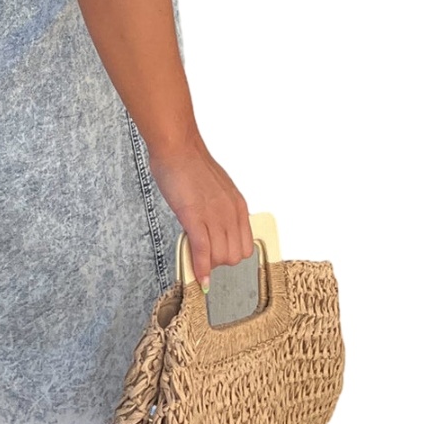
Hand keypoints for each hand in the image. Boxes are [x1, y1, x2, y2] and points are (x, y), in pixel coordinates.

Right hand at [148, 146, 254, 291]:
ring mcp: (214, 216)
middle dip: (219, 263)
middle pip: (234, 256)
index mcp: (238, 206)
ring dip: (208, 266)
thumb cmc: (191, 164)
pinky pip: (202, 251)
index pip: (246, 246)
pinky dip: (200, 268)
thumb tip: (214, 227)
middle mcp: (231, 213)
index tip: (218, 258)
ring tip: (196, 260)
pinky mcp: (194, 216)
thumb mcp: (217, 189)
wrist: (177, 148)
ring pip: (220, 257)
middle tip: (204, 258)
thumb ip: (220, 209)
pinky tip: (197, 275)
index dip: (230, 256)